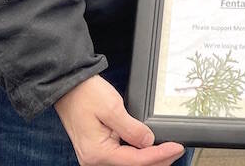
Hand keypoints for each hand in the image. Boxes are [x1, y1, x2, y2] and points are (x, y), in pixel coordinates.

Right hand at [54, 75, 183, 165]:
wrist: (68, 86)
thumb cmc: (85, 94)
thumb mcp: (112, 108)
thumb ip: (132, 128)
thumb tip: (148, 142)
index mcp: (97, 153)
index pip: (136, 161)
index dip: (159, 155)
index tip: (176, 147)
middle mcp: (94, 160)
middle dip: (157, 160)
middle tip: (176, 151)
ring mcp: (95, 156)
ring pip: (128, 164)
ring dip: (149, 160)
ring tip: (167, 151)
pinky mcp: (97, 150)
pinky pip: (121, 158)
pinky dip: (138, 155)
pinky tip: (149, 149)